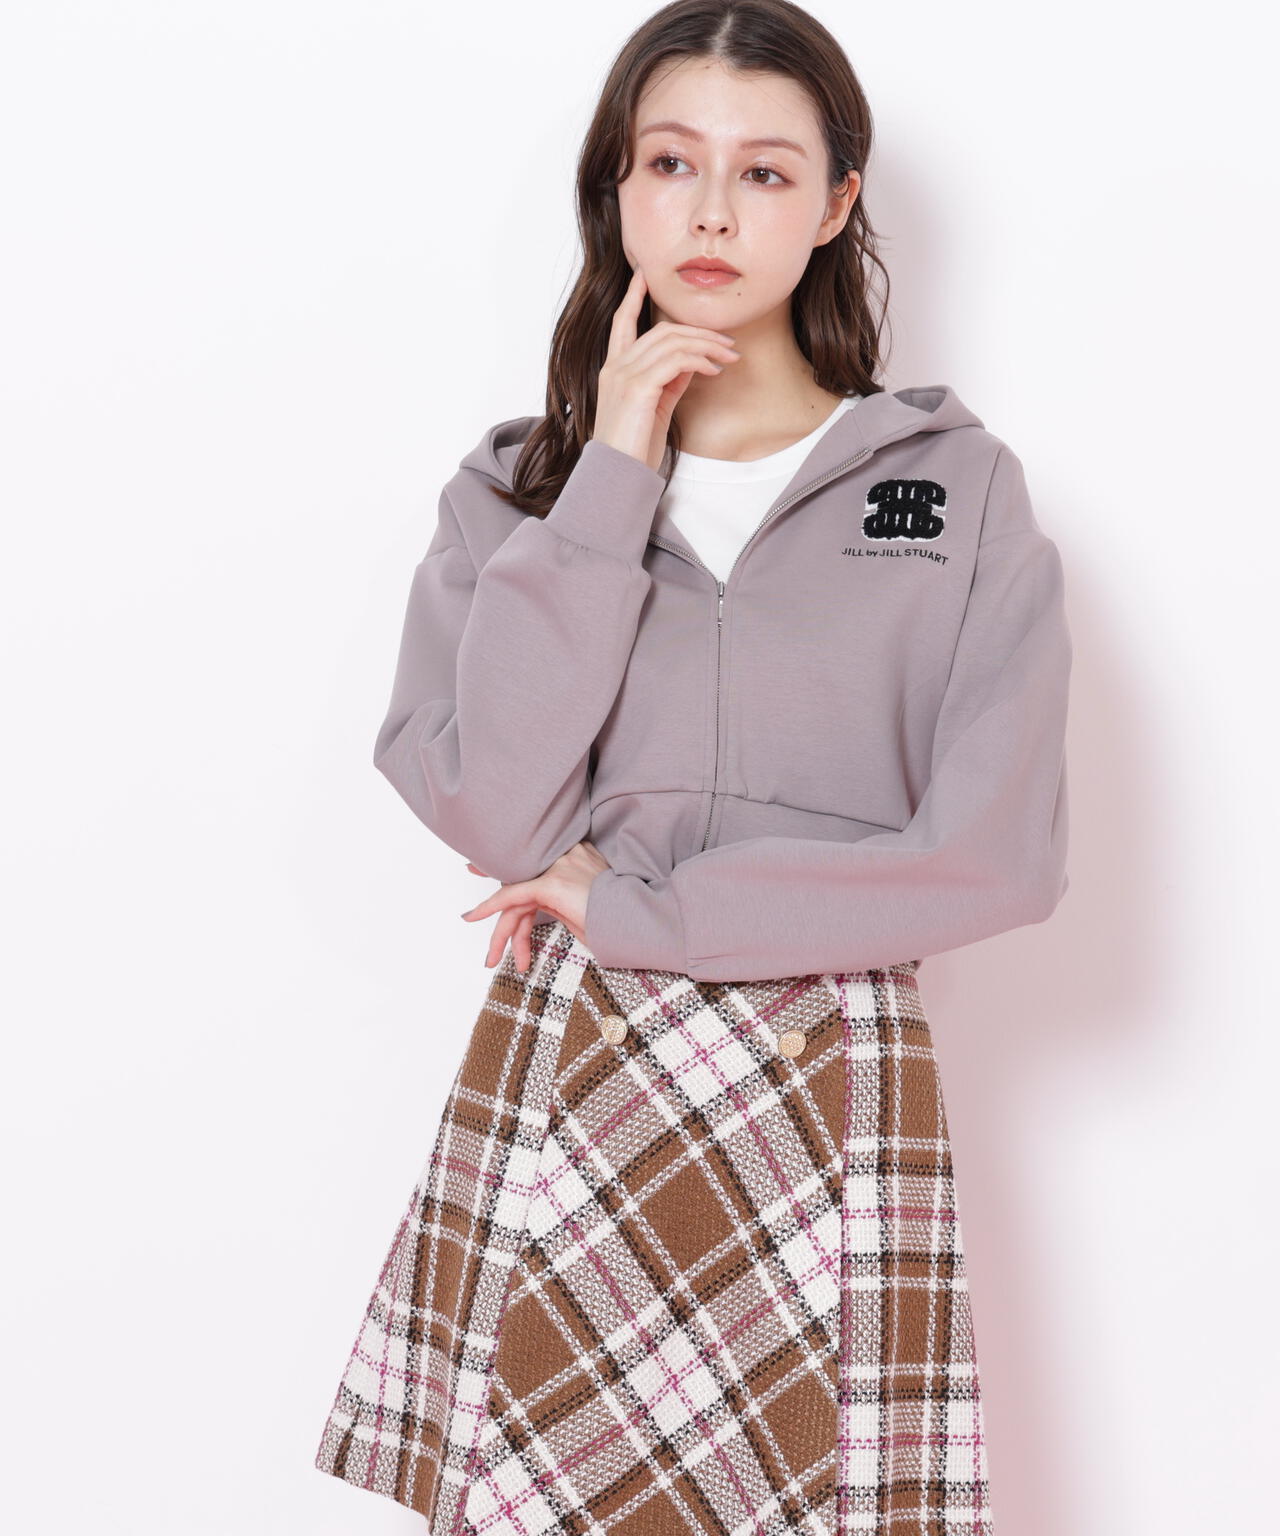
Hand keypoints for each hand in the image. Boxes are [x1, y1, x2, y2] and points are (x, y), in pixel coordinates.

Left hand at [460, 839, 611, 973]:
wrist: (638, 921)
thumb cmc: (618, 920)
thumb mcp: (587, 906)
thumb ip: (563, 899)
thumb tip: (535, 912)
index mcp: (577, 856)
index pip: (538, 861)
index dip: (512, 867)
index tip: (484, 863)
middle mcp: (566, 855)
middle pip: (523, 879)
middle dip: (494, 889)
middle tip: (471, 899)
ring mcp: (558, 868)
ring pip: (516, 896)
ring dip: (501, 932)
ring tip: (491, 958)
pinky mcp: (551, 883)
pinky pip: (512, 896)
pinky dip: (489, 907)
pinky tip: (472, 917)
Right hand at [593, 265, 740, 470]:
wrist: (618, 475)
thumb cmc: (634, 448)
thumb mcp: (654, 408)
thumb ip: (668, 382)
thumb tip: (693, 363)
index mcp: (614, 370)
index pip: (622, 324)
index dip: (633, 297)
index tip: (644, 275)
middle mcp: (615, 367)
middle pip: (662, 331)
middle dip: (699, 332)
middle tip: (729, 343)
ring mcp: (624, 375)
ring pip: (672, 341)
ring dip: (707, 345)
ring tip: (729, 355)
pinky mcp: (638, 387)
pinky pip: (676, 360)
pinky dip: (699, 360)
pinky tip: (714, 369)